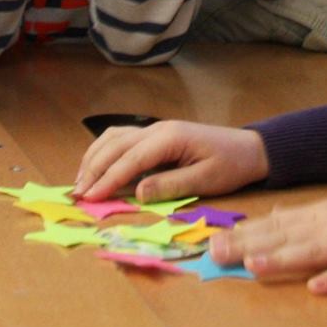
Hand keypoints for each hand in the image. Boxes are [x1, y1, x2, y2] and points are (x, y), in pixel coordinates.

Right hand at [73, 119, 268, 201]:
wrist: (250, 148)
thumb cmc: (231, 165)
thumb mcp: (206, 180)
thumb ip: (170, 185)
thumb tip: (137, 193)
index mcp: (170, 138)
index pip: (130, 159)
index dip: (107, 178)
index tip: (89, 197)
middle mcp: (157, 129)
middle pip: (115, 145)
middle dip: (93, 169)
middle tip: (77, 194)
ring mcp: (155, 129)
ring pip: (114, 137)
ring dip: (94, 158)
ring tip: (80, 181)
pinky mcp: (156, 136)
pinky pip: (122, 139)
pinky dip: (104, 152)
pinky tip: (97, 167)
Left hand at [210, 176, 326, 293]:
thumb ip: (304, 215)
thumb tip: (271, 216)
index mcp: (318, 215)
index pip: (272, 225)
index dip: (241, 233)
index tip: (210, 239)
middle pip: (283, 236)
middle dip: (248, 244)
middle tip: (215, 253)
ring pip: (312, 251)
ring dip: (282, 257)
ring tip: (252, 265)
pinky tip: (318, 288)